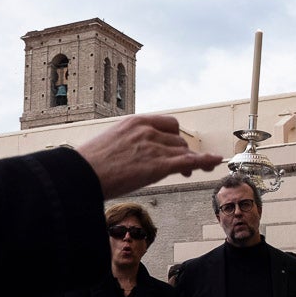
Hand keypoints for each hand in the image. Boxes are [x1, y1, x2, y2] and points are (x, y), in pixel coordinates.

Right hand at [76, 115, 221, 199]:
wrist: (80, 174)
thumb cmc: (88, 164)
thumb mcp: (110, 142)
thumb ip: (128, 142)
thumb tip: (132, 153)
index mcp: (136, 122)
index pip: (167, 124)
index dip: (174, 137)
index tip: (174, 146)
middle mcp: (147, 130)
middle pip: (177, 139)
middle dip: (181, 152)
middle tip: (182, 167)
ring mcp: (154, 147)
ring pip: (183, 151)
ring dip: (189, 162)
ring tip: (191, 172)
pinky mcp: (158, 165)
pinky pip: (188, 161)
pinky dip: (205, 160)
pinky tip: (215, 161)